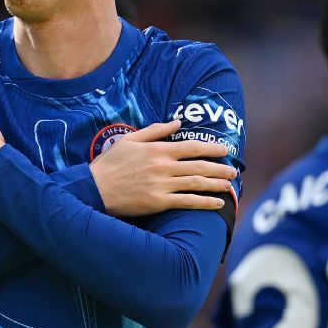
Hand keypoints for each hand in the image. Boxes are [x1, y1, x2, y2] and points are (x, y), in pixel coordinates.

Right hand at [90, 119, 236, 216]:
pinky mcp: (158, 202)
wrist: (94, 188)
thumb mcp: (130, 140)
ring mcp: (162, 185)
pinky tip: (216, 204)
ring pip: (196, 184)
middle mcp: (163, 166)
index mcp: (157, 150)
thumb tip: (177, 123)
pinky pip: (187, 202)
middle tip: (233, 171)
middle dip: (219, 168)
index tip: (225, 150)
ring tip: (229, 185)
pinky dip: (204, 203)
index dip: (212, 148)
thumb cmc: (110, 164)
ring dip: (216, 185)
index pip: (192, 146)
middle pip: (199, 166)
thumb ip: (155, 130)